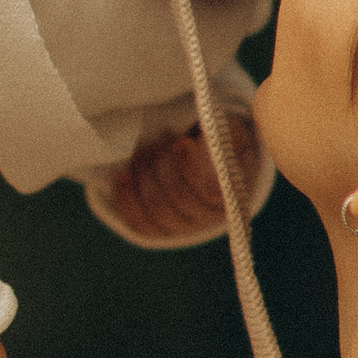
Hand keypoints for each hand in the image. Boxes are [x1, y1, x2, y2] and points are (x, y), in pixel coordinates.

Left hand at [102, 113, 245, 242]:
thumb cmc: (215, 137)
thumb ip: (218, 129)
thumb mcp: (224, 127)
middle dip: (162, 165)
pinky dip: (128, 200)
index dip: (191, 167)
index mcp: (233, 189)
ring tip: (144, 151)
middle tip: (155, 142)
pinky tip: (123, 176)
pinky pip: (143, 224)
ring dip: (145, 177)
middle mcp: (213, 216)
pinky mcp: (164, 229)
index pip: (211, 190)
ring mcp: (188, 225)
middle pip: (180, 198)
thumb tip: (201, 134)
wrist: (205, 156)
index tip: (180, 142)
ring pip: (159, 211)